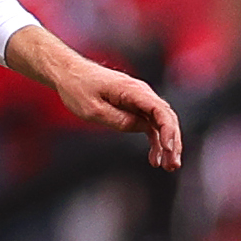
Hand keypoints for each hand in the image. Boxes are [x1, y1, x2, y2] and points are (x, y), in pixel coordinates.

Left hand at [11, 28, 181, 170]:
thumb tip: (141, 128)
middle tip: (172, 165)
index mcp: (133, 90)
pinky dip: (154, 140)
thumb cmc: (77, 88)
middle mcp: (141, 93)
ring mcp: (139, 100)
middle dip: (173, 143)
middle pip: (166, 119)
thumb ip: (119, 119)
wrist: (68, 73)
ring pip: (160, 124)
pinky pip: (149, 124)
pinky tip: (154, 158)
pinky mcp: (133, 106)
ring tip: (167, 166)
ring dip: (166, 145)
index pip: (160, 111)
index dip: (168, 131)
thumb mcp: (93, 109)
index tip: (168, 149)